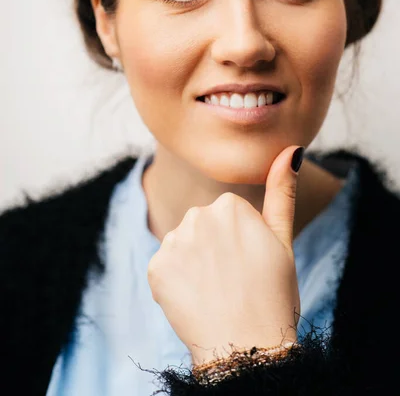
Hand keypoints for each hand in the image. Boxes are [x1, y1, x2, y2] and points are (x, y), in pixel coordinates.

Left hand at [147, 145, 302, 365]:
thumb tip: (292, 149)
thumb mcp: (283, 240)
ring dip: (192, 265)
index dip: (239, 242)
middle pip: (202, 227)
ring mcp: (174, 242)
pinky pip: (165, 268)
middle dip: (213, 249)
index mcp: (230, 206)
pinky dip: (174, 284)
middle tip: (233, 280)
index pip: (227, 215)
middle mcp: (198, 216)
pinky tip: (193, 300)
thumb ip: (282, 192)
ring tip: (214, 291)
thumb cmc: (272, 294)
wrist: (247, 348)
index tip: (249, 263)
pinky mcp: (156, 268)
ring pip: (182, 246)